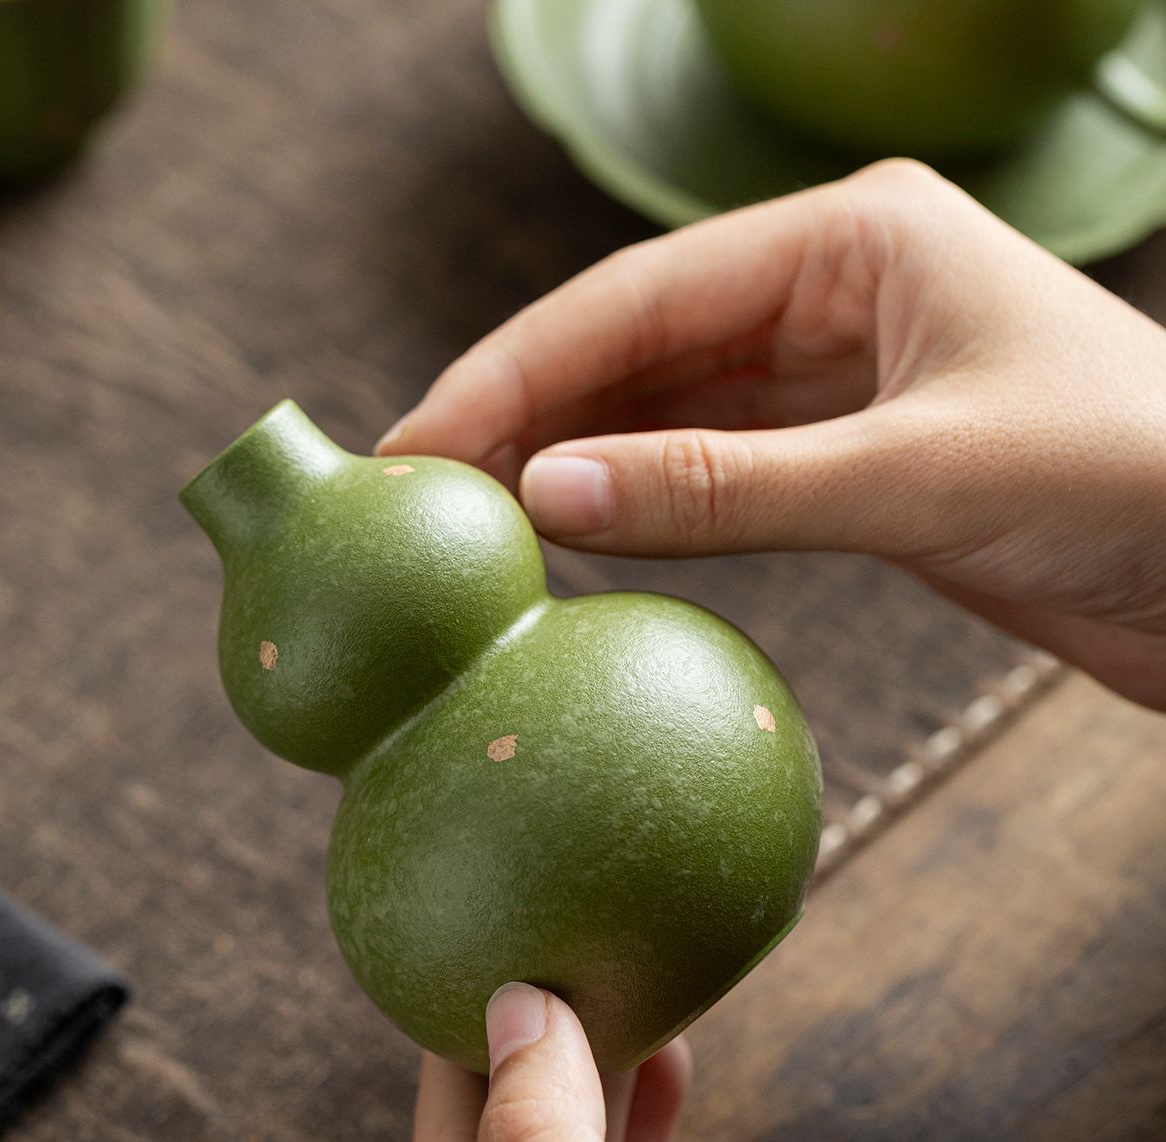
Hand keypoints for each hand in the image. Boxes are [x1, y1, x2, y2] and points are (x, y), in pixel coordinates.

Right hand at [379, 160, 1165, 709]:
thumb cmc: (1131, 485)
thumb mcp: (914, 478)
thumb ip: (726, 488)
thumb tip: (550, 492)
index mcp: (856, 237)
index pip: (639, 297)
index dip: (515, 371)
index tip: (418, 442)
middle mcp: (834, 290)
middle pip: (636, 345)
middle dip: (525, 411)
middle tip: (417, 487)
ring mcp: (837, 376)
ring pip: (665, 408)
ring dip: (574, 457)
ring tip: (471, 514)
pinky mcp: (847, 457)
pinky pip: (712, 469)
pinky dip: (641, 502)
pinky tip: (578, 532)